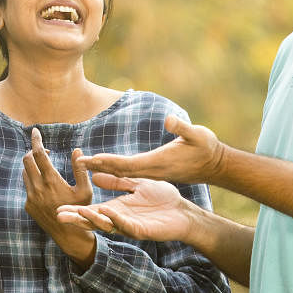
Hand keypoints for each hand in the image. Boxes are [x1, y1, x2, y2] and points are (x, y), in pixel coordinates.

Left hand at [22, 127, 95, 267]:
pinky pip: (27, 186)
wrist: (69, 235)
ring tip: (46, 167)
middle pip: (27, 160)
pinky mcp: (28, 205)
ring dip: (33, 165)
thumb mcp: (85, 190)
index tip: (35, 131)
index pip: (39, 154)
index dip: (36, 140)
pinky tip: (46, 185)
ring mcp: (31, 197)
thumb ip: (80, 169)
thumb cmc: (81, 211)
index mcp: (52, 181)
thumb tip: (77, 150)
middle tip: (46, 151)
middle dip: (34, 151)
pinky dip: (33, 180)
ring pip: (25, 173)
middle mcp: (38, 188)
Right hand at [57, 172, 196, 242]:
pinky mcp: (142, 230)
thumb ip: (117, 182)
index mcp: (117, 208)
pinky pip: (126, 225)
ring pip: (107, 224)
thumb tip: (96, 174)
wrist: (183, 211)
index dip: (76, 209)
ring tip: (78, 212)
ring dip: (92, 219)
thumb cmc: (162, 199)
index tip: (59, 206)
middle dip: (77, 218)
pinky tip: (105, 211)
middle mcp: (120, 219)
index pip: (92, 210)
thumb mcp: (136, 185)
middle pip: (94, 220)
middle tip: (58, 215)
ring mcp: (130, 226)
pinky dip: (114, 218)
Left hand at [76, 114, 224, 184]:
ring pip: (122, 173)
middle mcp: (152, 171)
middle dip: (98, 166)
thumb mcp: (198, 134)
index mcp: (158, 162)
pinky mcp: (154, 172)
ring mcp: (153, 173)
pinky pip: (129, 173)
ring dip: (103, 168)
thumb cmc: (207, 147)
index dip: (109, 161)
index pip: (128, 164)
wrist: (215, 165)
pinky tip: (104, 166)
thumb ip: (182, 127)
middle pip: (120, 170)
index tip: (92, 158)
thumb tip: (168, 119)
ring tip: (84, 163)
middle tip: (77, 161)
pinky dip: (114, 169)